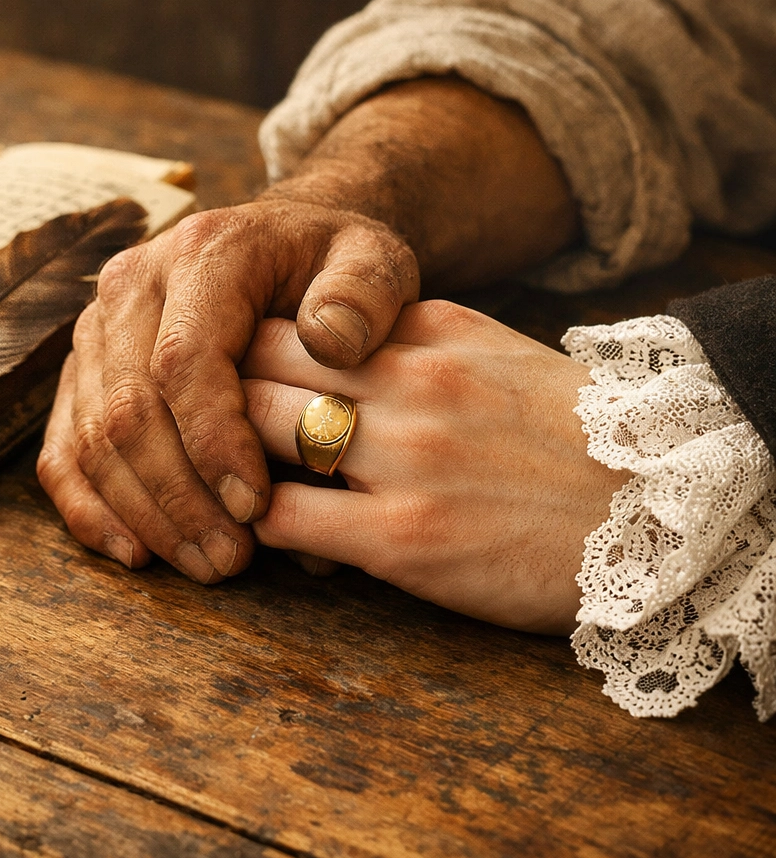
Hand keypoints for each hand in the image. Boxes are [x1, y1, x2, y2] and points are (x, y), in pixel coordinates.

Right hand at [37, 199, 419, 581]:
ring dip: (145, 514)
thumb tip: (330, 343)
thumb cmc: (331, 265)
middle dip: (180, 498)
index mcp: (201, 255)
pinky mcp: (84, 372)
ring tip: (207, 564)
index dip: (213, 441)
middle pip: (130, 409)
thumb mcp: (372, 261)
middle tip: (233, 560)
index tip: (255, 505)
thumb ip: (364, 294)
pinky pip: (65, 447)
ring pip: (93, 437)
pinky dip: (91, 508)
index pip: (185, 359)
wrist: (281, 246)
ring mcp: (98, 331)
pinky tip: (137, 552)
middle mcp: (130, 287)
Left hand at [240, 303, 628, 633]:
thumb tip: (332, 334)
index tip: (227, 374)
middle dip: (214, 394)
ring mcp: (404, 458)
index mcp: (427, 332)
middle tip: (198, 426)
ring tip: (223, 479)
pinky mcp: (404, 539)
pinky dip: (256, 520)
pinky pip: (284, 518)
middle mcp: (409, 381)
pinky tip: (261, 527)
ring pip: (253, 430)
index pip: (290, 317)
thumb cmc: (567, 432)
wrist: (659, 511)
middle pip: (255, 363)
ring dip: (224, 457)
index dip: (242, 345)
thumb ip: (409, 335)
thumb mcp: (493, 351)